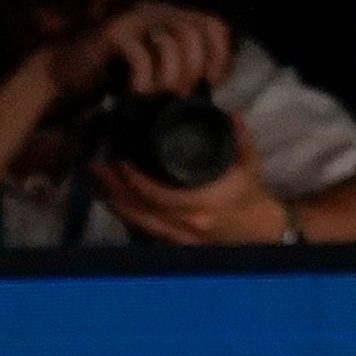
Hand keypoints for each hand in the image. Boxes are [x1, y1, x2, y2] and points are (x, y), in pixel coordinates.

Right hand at [45, 1, 234, 101]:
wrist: (65, 67)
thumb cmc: (113, 71)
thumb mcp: (155, 64)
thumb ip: (180, 63)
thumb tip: (212, 84)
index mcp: (170, 15)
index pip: (213, 25)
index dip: (219, 54)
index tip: (212, 81)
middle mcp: (155, 10)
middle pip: (195, 33)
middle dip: (195, 67)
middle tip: (183, 92)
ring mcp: (133, 19)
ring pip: (172, 41)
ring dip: (173, 74)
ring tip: (163, 94)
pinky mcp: (112, 33)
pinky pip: (141, 55)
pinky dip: (146, 78)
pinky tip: (140, 92)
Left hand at [97, 147, 293, 245]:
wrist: (262, 229)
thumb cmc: (253, 195)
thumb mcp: (250, 164)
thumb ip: (240, 138)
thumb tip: (230, 113)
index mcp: (204, 204)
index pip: (160, 196)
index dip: (136, 181)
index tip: (120, 161)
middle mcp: (187, 224)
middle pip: (140, 210)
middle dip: (114, 190)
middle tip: (95, 168)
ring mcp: (179, 237)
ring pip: (137, 223)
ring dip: (113, 203)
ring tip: (94, 183)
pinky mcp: (174, 242)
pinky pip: (143, 230)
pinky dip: (124, 215)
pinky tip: (110, 201)